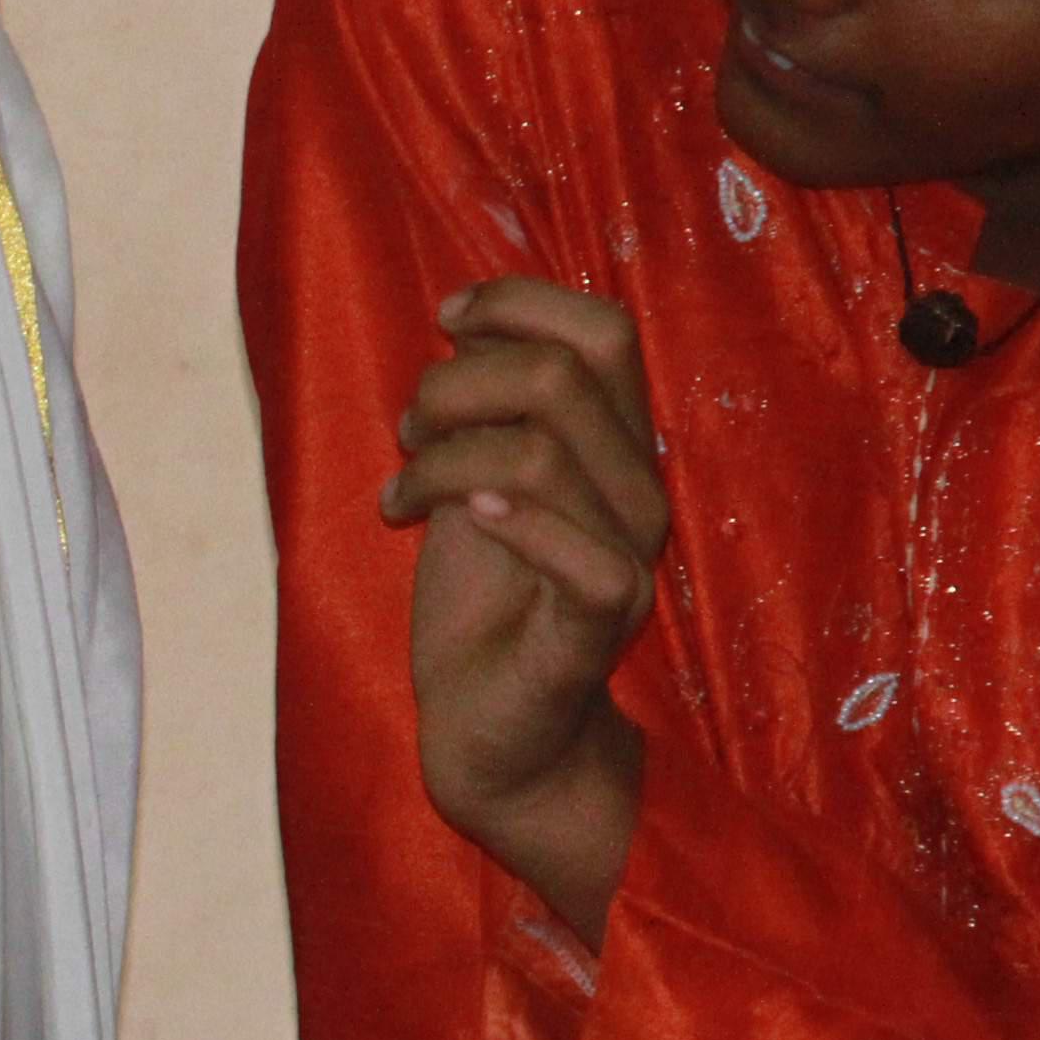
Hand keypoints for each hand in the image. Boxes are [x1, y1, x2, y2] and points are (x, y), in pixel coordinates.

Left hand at [384, 277, 668, 935]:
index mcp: (616, 447)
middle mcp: (637, 493)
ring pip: (540, 451)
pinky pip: (581, 555)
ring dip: (441, 458)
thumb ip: (489, 405)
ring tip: (403, 491)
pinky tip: (436, 522)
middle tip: (409, 431)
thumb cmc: (484, 605)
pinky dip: (502, 519)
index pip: (605, 329)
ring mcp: (626, 559)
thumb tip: (468, 318)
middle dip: (458, 383)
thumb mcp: (475, 477)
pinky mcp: (599, 626)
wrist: (494, 736)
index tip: (445, 323)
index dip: (519, 304)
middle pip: (563, 374)